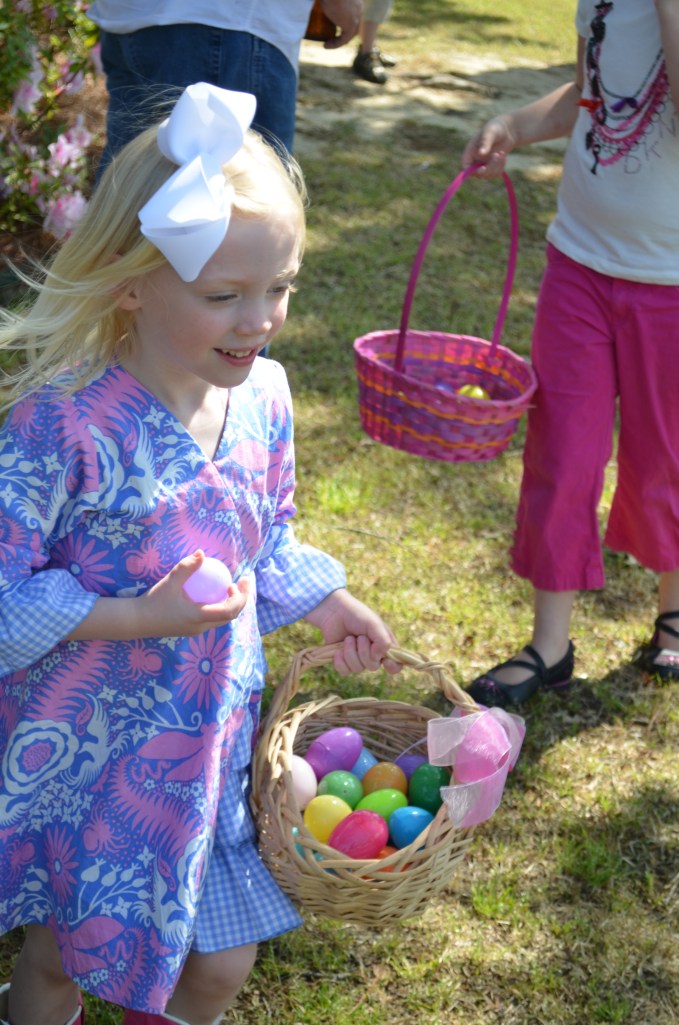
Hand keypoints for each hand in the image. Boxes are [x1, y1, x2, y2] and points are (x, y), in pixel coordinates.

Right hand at [69, 550, 249, 640]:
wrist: (137, 622)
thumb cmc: (153, 602)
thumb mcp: (169, 582)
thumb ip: (186, 568)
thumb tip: (201, 553)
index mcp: (199, 618)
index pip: (229, 611)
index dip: (239, 597)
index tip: (237, 582)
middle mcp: (201, 627)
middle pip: (230, 616)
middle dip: (242, 600)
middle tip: (243, 581)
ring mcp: (196, 630)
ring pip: (222, 619)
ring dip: (231, 604)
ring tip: (231, 585)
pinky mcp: (191, 629)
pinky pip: (213, 618)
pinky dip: (220, 606)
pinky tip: (214, 592)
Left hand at [304, 588, 400, 675]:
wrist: (333, 611)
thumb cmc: (357, 615)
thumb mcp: (374, 624)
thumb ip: (383, 641)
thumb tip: (379, 657)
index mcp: (384, 645)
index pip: (395, 664)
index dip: (393, 667)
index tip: (386, 661)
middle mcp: (372, 654)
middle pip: (373, 667)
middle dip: (364, 652)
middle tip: (359, 637)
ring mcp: (357, 658)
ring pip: (357, 669)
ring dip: (351, 653)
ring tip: (347, 639)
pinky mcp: (343, 661)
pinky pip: (345, 671)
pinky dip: (340, 661)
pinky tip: (338, 650)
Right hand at [321, 0, 362, 47]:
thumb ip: (327, 1)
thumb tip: (316, 4)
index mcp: (355, 1)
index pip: (353, 14)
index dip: (343, 22)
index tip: (332, 25)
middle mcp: (359, 8)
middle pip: (354, 25)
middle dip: (343, 33)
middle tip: (331, 37)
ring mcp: (357, 17)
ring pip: (349, 34)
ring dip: (338, 41)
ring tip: (327, 44)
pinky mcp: (352, 24)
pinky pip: (345, 39)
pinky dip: (335, 44)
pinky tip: (326, 45)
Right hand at [461, 115, 515, 177]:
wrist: (507, 130)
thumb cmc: (496, 128)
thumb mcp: (490, 132)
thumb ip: (485, 142)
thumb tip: (481, 153)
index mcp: (470, 152)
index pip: (465, 166)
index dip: (470, 171)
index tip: (482, 168)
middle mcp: (474, 160)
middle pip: (477, 174)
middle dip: (488, 167)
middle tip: (497, 155)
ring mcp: (483, 165)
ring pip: (487, 175)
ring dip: (496, 166)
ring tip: (502, 153)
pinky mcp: (491, 168)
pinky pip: (494, 174)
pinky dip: (500, 167)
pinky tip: (503, 157)